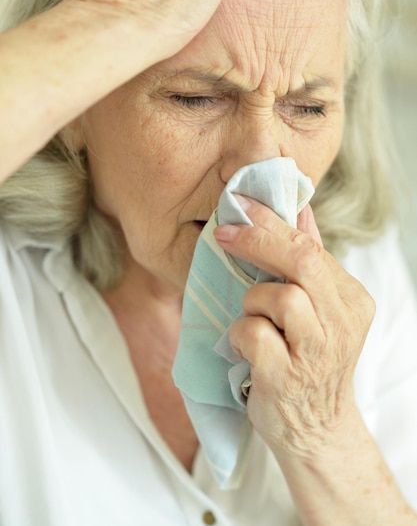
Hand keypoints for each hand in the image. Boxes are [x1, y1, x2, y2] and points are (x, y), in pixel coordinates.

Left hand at [214, 199, 374, 460]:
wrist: (315, 429)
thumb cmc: (309, 360)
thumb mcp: (319, 309)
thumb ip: (310, 259)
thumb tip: (299, 208)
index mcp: (352, 300)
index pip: (311, 248)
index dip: (271, 222)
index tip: (240, 204)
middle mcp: (342, 324)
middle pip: (302, 263)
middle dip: (258, 241)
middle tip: (226, 235)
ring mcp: (317, 354)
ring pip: (279, 297)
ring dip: (252, 302)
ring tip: (253, 319)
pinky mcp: (287, 378)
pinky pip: (253, 334)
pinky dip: (240, 334)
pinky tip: (245, 348)